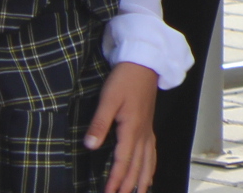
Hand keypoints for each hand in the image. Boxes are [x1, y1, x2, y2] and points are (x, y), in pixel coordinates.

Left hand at [82, 62, 158, 192]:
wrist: (145, 62)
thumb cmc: (125, 79)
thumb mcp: (108, 99)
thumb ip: (99, 124)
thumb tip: (89, 146)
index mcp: (132, 129)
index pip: (123, 161)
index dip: (115, 179)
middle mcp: (142, 133)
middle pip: (137, 166)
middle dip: (129, 186)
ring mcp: (148, 130)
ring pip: (148, 161)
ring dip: (143, 180)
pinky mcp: (148, 125)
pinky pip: (152, 152)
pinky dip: (151, 167)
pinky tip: (149, 174)